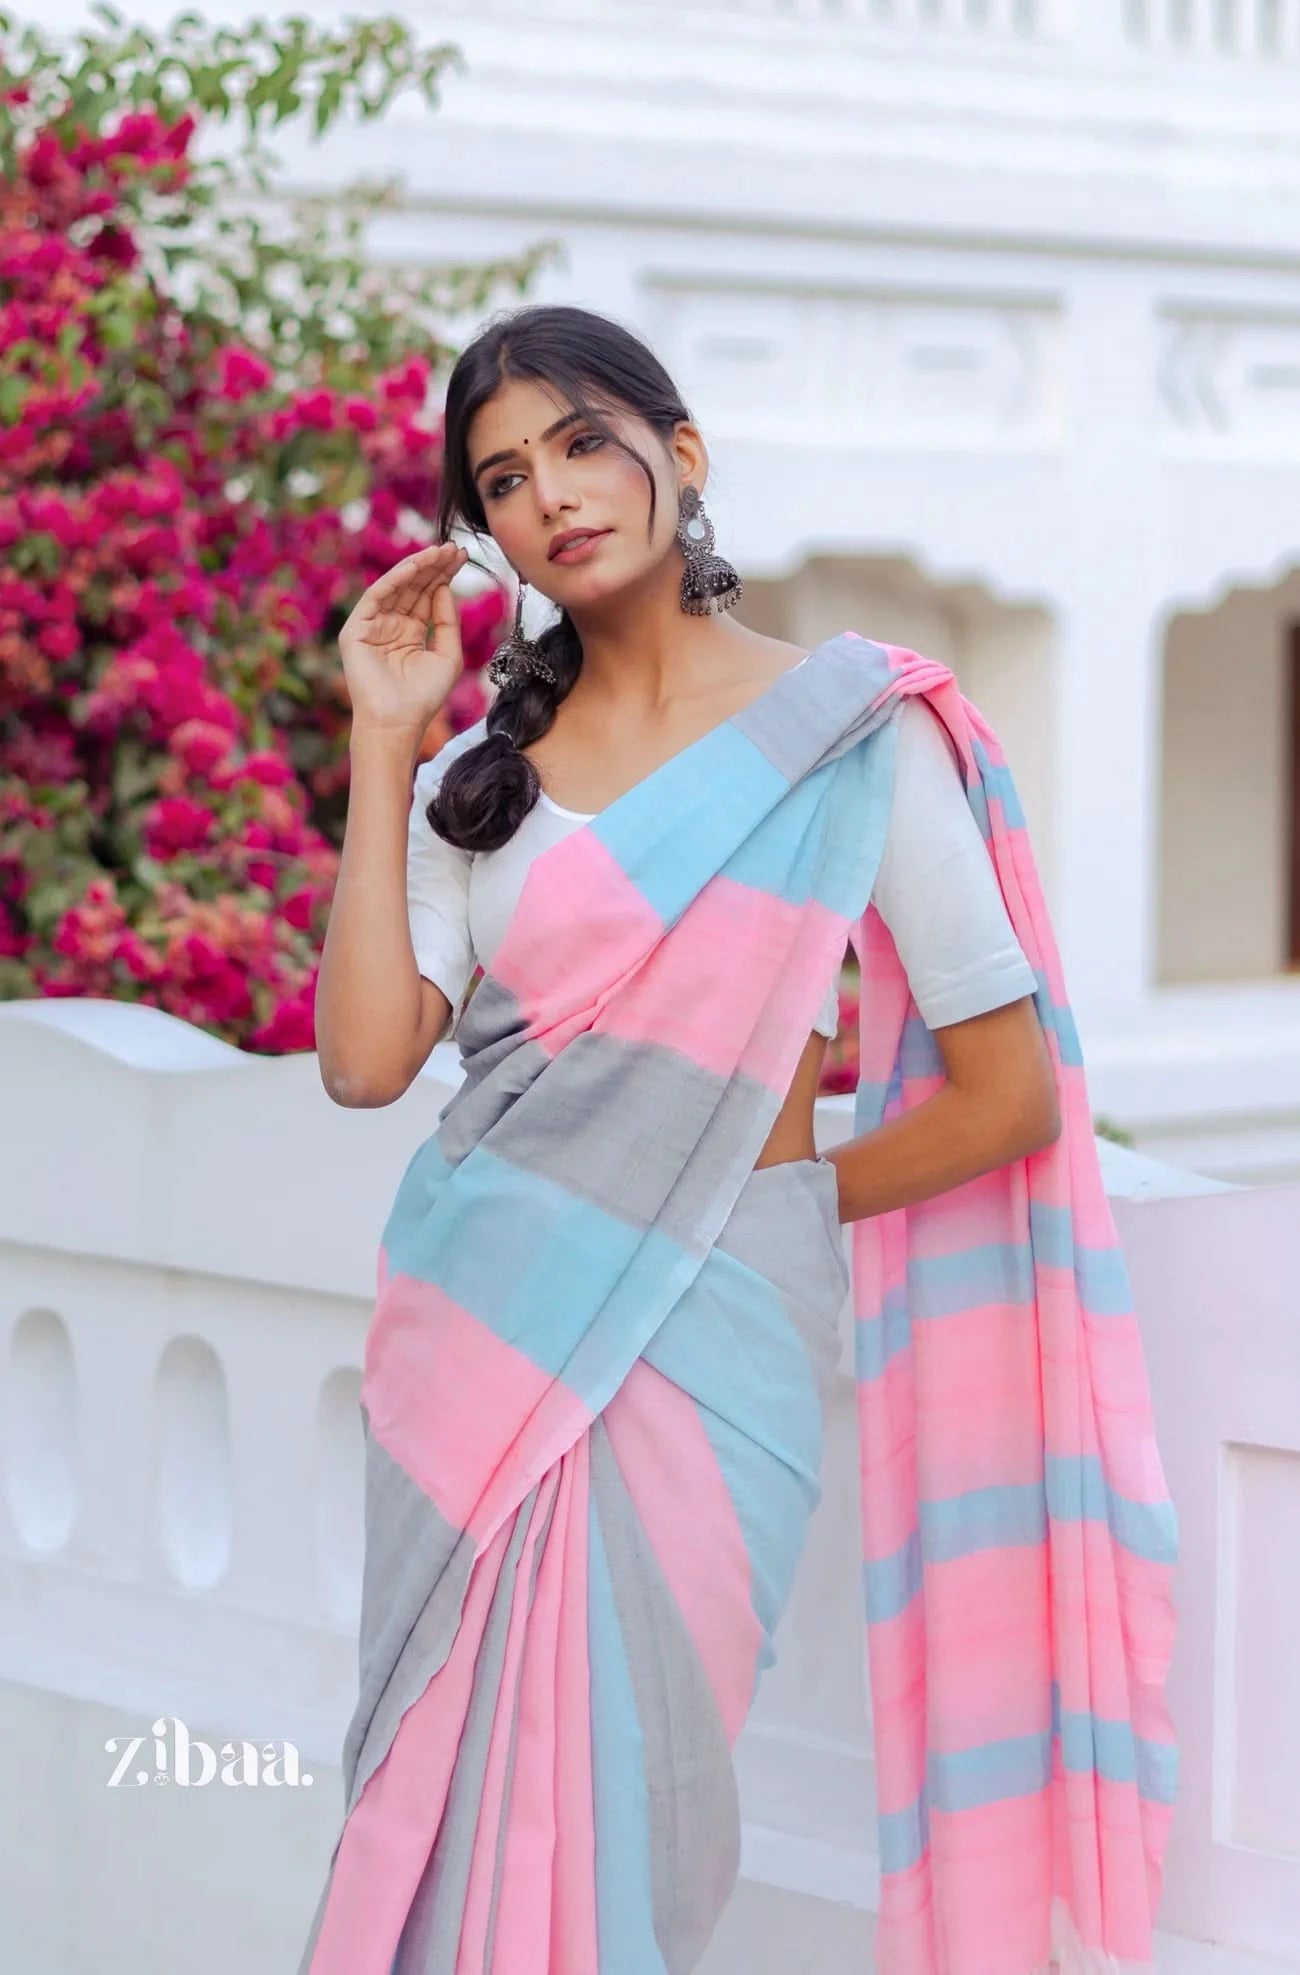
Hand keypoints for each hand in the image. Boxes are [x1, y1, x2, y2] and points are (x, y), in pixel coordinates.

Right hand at [337, 541, 469, 738]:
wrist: (398, 722)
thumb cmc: (423, 697)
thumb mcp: (448, 655)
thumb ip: (447, 621)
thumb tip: (445, 587)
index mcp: (411, 632)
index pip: (428, 596)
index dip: (444, 575)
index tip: (462, 556)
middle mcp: (391, 626)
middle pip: (414, 588)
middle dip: (433, 566)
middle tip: (453, 547)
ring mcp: (372, 626)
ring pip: (396, 588)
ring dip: (416, 567)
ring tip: (438, 552)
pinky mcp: (356, 630)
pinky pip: (376, 597)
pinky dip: (394, 580)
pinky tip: (414, 567)